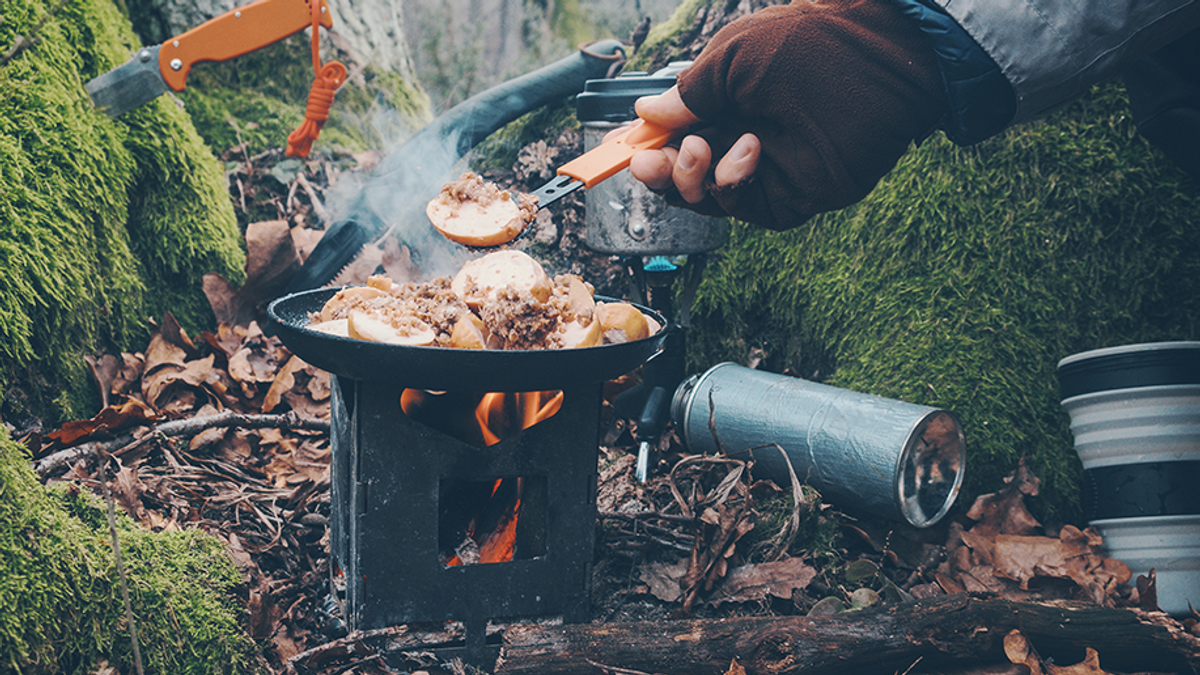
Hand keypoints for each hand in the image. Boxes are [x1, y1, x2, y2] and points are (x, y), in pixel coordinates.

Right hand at [616, 0, 947, 229]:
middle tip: (651, 159)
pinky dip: (732, 181)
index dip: (644, 143)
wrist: (880, 62)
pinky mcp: (788, 195)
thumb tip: (646, 114)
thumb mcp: (732, 58)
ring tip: (701, 147)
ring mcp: (762, 170)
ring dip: (690, 177)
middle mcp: (737, 136)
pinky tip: (748, 149)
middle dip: (658, 170)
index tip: (621, 148)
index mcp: (723, 101)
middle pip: (679, 174)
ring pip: (703, 197)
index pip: (672, 134)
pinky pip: (741, 205)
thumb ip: (688, 91)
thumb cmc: (809, 45)